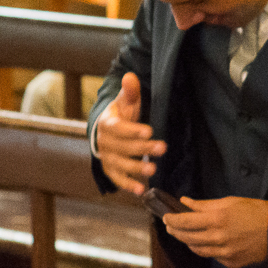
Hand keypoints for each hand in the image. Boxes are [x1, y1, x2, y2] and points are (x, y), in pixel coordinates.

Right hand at [95, 73, 165, 194]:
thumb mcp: (125, 101)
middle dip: (143, 149)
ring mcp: (107, 158)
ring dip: (136, 169)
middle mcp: (105, 142)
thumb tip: (130, 77)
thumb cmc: (120, 114)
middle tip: (162, 148)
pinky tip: (141, 190)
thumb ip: (130, 92)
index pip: (117, 128)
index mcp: (107, 123)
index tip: (149, 131)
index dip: (131, 130)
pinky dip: (127, 185)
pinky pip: (117, 179)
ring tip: (153, 170)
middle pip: (123, 147)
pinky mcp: (111, 170)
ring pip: (120, 165)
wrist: (104, 131)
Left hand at [162, 196, 267, 267]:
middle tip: (171, 227)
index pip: (185, 221)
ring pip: (197, 249)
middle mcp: (218, 238)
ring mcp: (224, 252)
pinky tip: (208, 242)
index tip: (166, 217)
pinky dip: (207, 249)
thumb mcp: (232, 202)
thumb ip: (206, 204)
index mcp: (217, 219)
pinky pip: (212, 256)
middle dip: (175, 231)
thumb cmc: (258, 212)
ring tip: (186, 235)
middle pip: (187, 237)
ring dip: (188, 242)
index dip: (172, 220)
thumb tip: (186, 202)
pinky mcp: (230, 262)